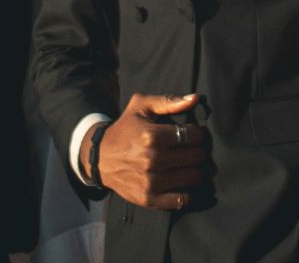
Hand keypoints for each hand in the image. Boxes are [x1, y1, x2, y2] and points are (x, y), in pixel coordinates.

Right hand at [82, 93, 209, 210]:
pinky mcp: (149, 199)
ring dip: (196, 170)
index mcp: (151, 136)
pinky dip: (187, 193)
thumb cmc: (125, 129)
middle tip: (192, 149)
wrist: (100, 157)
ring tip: (189, 164)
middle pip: (196, 156)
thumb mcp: (141, 107)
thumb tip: (194, 99)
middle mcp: (152, 160)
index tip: (194, 134)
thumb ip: (168, 101)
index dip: (198, 133)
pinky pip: (182, 200)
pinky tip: (182, 182)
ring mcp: (151, 182)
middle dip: (199, 151)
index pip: (194, 135)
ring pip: (194, 177)